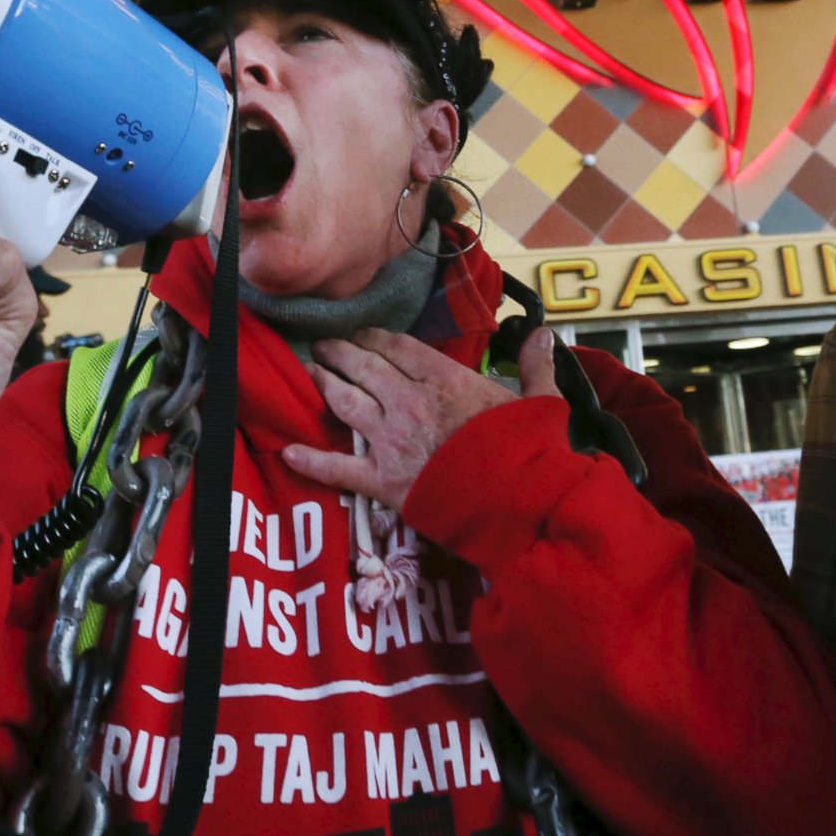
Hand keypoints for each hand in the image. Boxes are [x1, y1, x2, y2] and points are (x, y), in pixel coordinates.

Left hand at [284, 326, 560, 509]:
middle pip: (364, 367)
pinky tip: (289, 451)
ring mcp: (392, 441)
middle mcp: (410, 402)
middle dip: (340, 353)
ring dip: (325, 385)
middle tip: (325, 347)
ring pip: (345, 403)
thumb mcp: (540, 401)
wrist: (518, 503)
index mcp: (445, 380)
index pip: (398, 347)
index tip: (364, 335)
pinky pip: (338, 467)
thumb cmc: (530, 452)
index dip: (375, 338)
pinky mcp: (382, 480)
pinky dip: (312, 460)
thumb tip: (545, 332)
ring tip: (310, 373)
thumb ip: (536, 365)